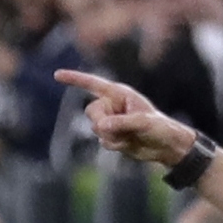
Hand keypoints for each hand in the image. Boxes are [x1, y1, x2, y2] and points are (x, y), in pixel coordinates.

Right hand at [52, 69, 197, 167]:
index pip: (93, 84)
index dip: (75, 79)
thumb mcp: (143, 123)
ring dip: (112, 136)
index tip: (56, 75)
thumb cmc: (160, 128)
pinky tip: (128, 144)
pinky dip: (115, 145)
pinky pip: (102, 141)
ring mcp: (111, 121)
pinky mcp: (112, 136)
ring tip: (130, 136)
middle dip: (104, 123)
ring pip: (96, 129)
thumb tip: (101, 126)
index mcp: (120, 94)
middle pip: (91, 112)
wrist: (166, 147)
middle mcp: (113, 106)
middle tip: (123, 127)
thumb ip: (121, 123)